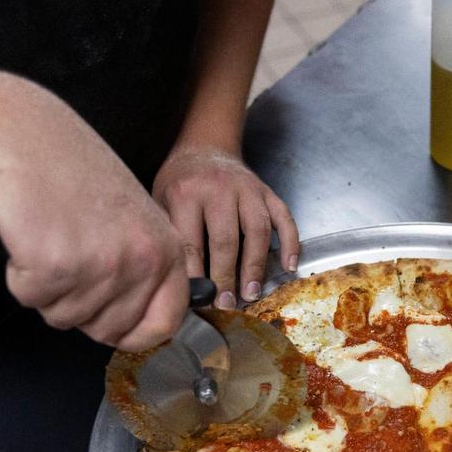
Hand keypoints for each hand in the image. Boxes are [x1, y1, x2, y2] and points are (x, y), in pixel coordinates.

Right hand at [0, 76, 188, 350]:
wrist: (22, 134)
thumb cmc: (71, 172)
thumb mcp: (132, 219)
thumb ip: (143, 266)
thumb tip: (145, 323)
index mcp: (166, 249)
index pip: (165, 322)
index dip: (133, 334)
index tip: (113, 327)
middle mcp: (141, 260)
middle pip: (107, 329)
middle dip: (79, 306)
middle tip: (67, 257)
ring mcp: (100, 265)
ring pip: (64, 317)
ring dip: (47, 288)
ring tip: (48, 237)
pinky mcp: (55, 266)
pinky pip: (31, 298)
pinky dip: (19, 275)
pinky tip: (28, 235)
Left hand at [152, 145, 298, 308]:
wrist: (205, 147)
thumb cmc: (180, 181)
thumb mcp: (161, 202)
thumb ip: (171, 235)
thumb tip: (181, 282)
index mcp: (186, 193)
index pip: (192, 243)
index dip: (197, 276)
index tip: (200, 300)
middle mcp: (219, 189)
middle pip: (226, 241)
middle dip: (226, 278)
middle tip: (227, 304)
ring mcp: (248, 189)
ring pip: (257, 232)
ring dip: (256, 267)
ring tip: (251, 293)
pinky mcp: (268, 192)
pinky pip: (284, 218)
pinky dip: (291, 243)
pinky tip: (289, 267)